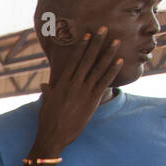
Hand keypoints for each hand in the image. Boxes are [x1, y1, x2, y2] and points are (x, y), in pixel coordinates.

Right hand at [32, 27, 123, 156]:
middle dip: (96, 43)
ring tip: (116, 40)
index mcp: (62, 83)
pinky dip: (113, 71)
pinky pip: (105, 82)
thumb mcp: (46, 103)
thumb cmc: (47, 121)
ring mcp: (84, 92)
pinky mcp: (92, 101)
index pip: (73, 60)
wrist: (53, 136)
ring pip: (98, 68)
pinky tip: (120, 60)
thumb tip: (45, 84)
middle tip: (104, 29)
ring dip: (108, 53)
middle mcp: (74, 84)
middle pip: (87, 59)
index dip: (81, 47)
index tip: (87, 35)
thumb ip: (48, 92)